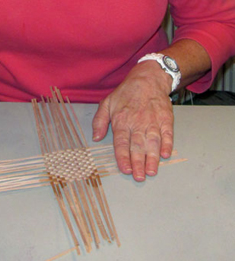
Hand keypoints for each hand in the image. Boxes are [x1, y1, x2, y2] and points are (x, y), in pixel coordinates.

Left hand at [92, 61, 173, 181]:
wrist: (148, 79)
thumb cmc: (126, 93)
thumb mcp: (107, 103)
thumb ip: (99, 121)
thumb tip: (96, 138)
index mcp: (122, 121)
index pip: (121, 143)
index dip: (123, 157)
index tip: (125, 169)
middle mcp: (137, 122)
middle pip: (137, 146)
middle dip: (138, 163)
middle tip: (139, 177)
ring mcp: (153, 121)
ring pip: (152, 142)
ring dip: (152, 158)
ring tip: (152, 171)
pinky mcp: (166, 119)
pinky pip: (167, 133)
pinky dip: (167, 144)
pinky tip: (165, 155)